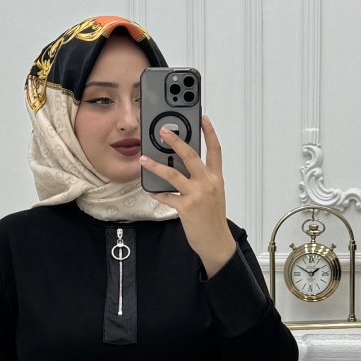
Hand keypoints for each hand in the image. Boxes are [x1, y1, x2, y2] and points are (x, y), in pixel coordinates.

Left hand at [139, 114, 231, 266]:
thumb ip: (203, 179)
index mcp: (216, 178)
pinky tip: (150, 190)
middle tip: (164, 131)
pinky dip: (157, 193)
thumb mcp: (214, 194)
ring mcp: (196, 195)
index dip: (209, 132)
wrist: (216, 241)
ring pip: (173, 174)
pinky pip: (167, 197)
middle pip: (190, 155)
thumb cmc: (214, 219)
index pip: (215, 149)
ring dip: (156, 166)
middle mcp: (207, 183)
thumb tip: (185, 168)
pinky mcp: (186, 208)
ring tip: (144, 159)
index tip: (202, 118)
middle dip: (176, 141)